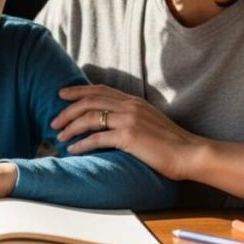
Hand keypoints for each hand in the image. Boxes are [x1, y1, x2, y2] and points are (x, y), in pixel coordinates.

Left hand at [51, 85, 204, 180]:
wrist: (189, 153)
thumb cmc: (171, 142)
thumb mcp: (150, 121)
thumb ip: (131, 116)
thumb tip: (112, 122)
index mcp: (133, 101)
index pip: (100, 90)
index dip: (78, 91)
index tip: (62, 94)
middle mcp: (129, 106)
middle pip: (89, 102)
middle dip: (67, 110)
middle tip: (54, 122)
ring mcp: (129, 120)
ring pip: (90, 118)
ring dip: (71, 127)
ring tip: (59, 138)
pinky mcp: (128, 137)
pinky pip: (97, 139)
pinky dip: (81, 145)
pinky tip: (73, 151)